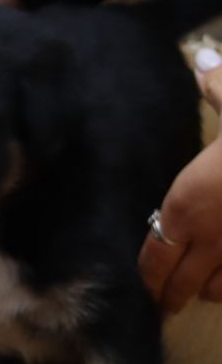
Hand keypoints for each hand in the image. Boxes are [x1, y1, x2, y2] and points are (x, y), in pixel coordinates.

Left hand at [139, 48, 221, 312]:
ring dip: (205, 291)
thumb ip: (218, 87)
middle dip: (168, 295)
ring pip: (214, 291)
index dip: (148, 274)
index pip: (153, 254)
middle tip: (165, 302)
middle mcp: (208, 235)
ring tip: (202, 290)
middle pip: (177, 283)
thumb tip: (203, 61)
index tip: (148, 281)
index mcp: (186, 201)